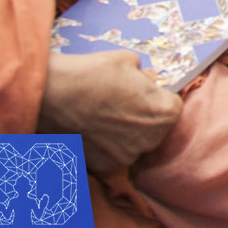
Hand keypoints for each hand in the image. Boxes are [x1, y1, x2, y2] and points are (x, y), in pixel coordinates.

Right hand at [38, 51, 182, 172]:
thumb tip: (149, 82)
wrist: (54, 94)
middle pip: (157, 128)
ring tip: (107, 115)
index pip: (174, 107)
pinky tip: (95, 128)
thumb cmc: (94, 73)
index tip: (147, 92)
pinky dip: (108, 144)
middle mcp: (149, 139)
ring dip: (128, 132)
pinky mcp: (104, 165)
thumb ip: (146, 76)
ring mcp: (126, 155)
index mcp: (164, 113)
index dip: (161, 97)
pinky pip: (115, 154)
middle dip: (146, 116)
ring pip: (136, 143)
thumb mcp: (130, 62)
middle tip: (125, 102)